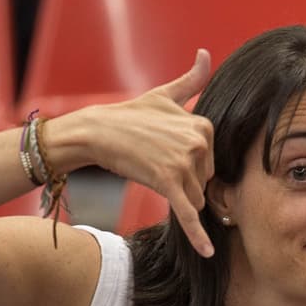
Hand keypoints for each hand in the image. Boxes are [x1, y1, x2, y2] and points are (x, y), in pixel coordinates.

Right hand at [85, 49, 216, 256]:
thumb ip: (191, 80)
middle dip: (185, 181)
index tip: (169, 156)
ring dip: (178, 196)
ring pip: (196, 197)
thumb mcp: (163, 95)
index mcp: (203, 125)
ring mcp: (184, 164)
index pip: (211, 161)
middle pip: (205, 180)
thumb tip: (207, 54)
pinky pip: (189, 214)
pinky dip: (198, 236)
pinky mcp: (169, 184)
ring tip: (152, 174)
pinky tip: (208, 251)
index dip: (191, 165)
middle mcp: (198, 143)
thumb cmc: (130, 115)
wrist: (95, 131)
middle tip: (156, 164)